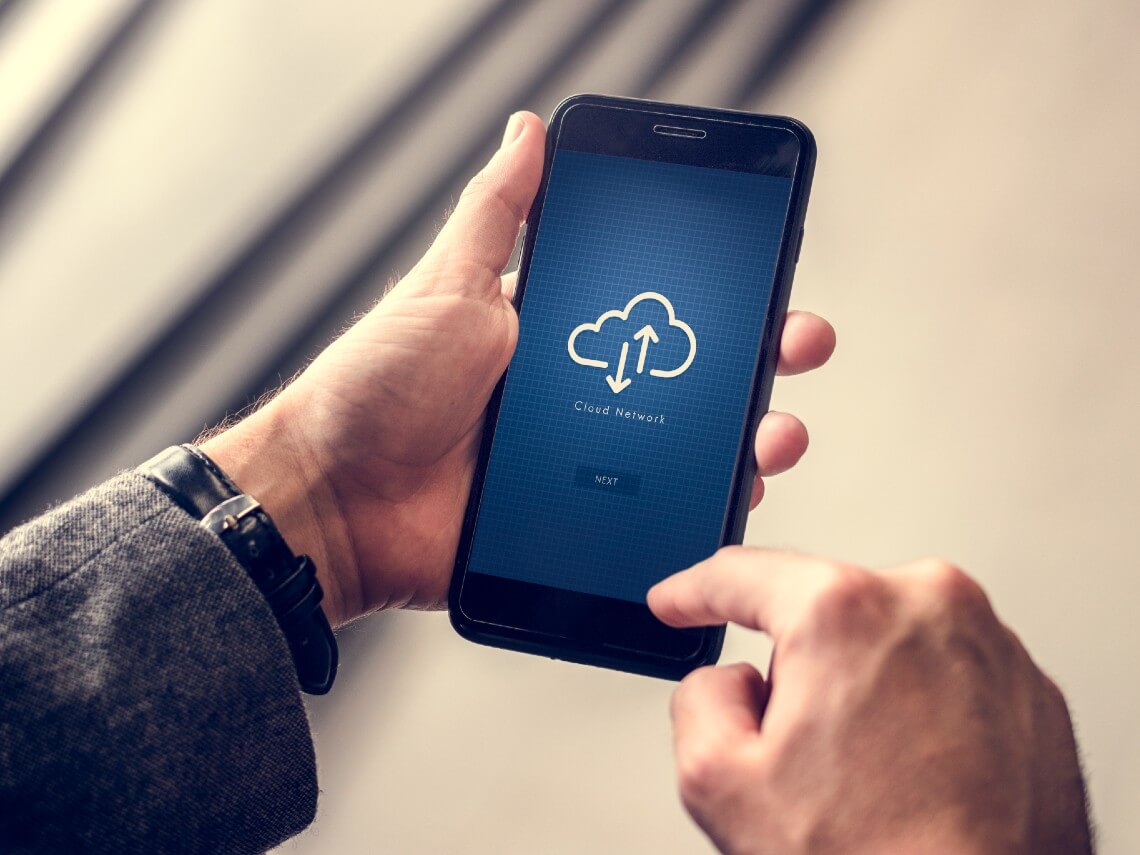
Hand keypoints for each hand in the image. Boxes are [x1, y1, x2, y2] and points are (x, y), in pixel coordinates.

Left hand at [203, 112, 834, 625]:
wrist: (331, 501)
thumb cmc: (376, 387)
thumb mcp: (446, 285)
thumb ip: (497, 214)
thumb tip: (528, 130)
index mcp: (556, 337)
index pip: (656, 307)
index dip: (717, 294)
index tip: (766, 276)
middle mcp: (580, 400)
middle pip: (690, 380)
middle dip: (757, 360)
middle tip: (797, 343)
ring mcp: (581, 469)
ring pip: (686, 453)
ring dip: (746, 439)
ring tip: (774, 433)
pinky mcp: (573, 531)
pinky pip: (652, 522)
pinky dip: (698, 515)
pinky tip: (729, 501)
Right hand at [647, 549, 1091, 854]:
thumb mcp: (721, 781)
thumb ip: (700, 698)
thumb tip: (729, 683)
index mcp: (847, 612)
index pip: (743, 574)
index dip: (692, 592)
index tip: (678, 602)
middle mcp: (930, 606)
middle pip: (820, 612)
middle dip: (796, 668)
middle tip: (800, 753)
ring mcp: (991, 645)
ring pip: (883, 642)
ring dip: (860, 689)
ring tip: (868, 779)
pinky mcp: (1031, 689)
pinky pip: (943, 674)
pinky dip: (917, 711)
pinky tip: (909, 779)